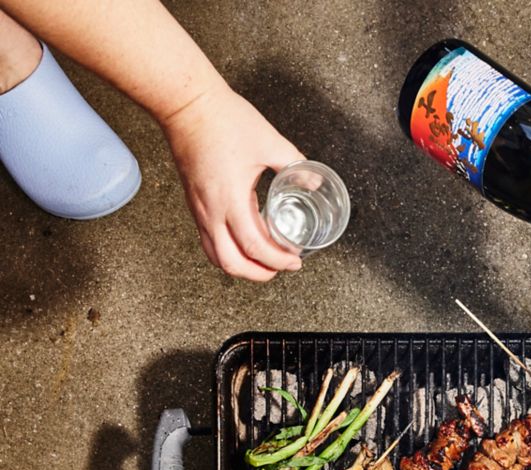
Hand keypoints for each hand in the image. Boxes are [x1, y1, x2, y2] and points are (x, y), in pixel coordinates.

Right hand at [161, 84, 304, 280]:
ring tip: (262, 263)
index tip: (295, 261)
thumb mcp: (270, 142)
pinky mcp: (193, 202)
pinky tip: (243, 242)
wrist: (186, 104)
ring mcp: (198, 208)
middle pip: (230, 263)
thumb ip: (295, 166)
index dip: (278, 261)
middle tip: (279, 269)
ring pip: (215, 255)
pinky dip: (226, 250)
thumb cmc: (223, 120)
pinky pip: (207, 239)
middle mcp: (210, 211)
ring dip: (239, 266)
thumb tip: (313, 182)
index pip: (256, 247)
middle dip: (257, 274)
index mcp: (231, 200)